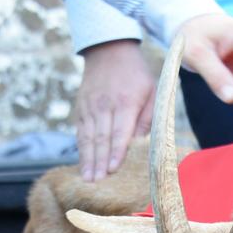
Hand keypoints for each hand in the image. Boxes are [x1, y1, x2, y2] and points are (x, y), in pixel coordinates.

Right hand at [76, 40, 154, 181]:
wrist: (108, 49)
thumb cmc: (136, 74)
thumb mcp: (151, 90)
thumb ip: (148, 118)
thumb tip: (142, 144)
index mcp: (125, 102)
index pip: (119, 131)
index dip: (115, 152)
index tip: (112, 170)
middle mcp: (104, 105)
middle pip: (101, 138)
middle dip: (98, 162)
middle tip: (97, 183)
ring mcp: (90, 107)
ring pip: (87, 137)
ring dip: (87, 160)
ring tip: (87, 179)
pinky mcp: (81, 108)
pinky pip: (80, 132)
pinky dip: (81, 150)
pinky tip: (83, 164)